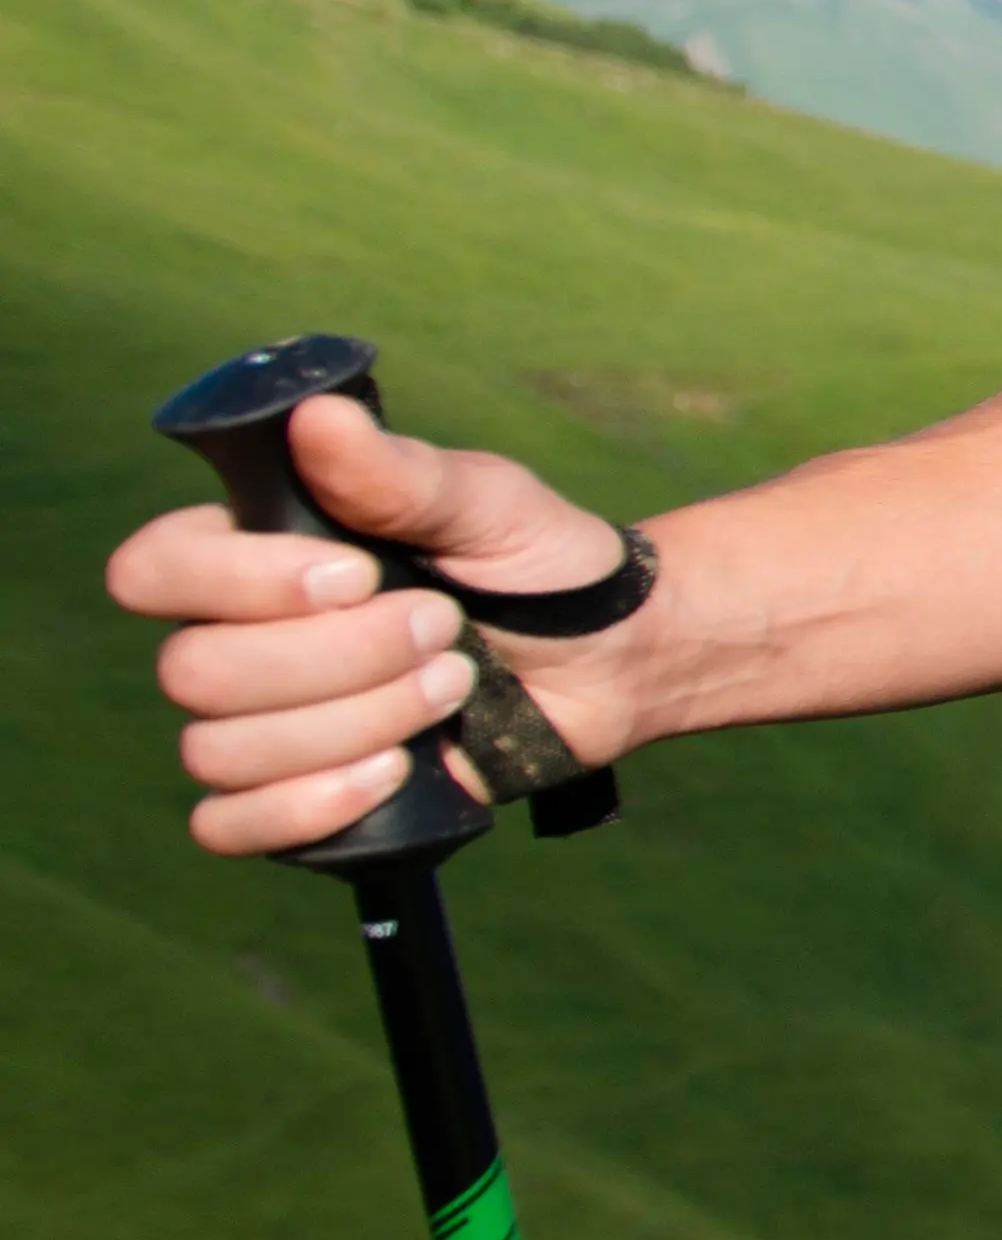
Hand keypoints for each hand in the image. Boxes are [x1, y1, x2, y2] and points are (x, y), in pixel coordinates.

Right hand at [102, 390, 645, 859]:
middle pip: (196, 673)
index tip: (360, 572)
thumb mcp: (487, 504)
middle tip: (445, 628)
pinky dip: (307, 806)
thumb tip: (316, 413)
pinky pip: (229, 826)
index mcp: (253, 552)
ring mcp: (259, 722)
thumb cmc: (536, 560)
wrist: (609, 656)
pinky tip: (392, 772)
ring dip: (357, 722)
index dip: (239, 582)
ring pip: (223, 750)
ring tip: (453, 685)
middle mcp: (233, 638)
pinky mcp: (294, 795)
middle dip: (340, 658)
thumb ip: (399, 474)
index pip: (153, 570)